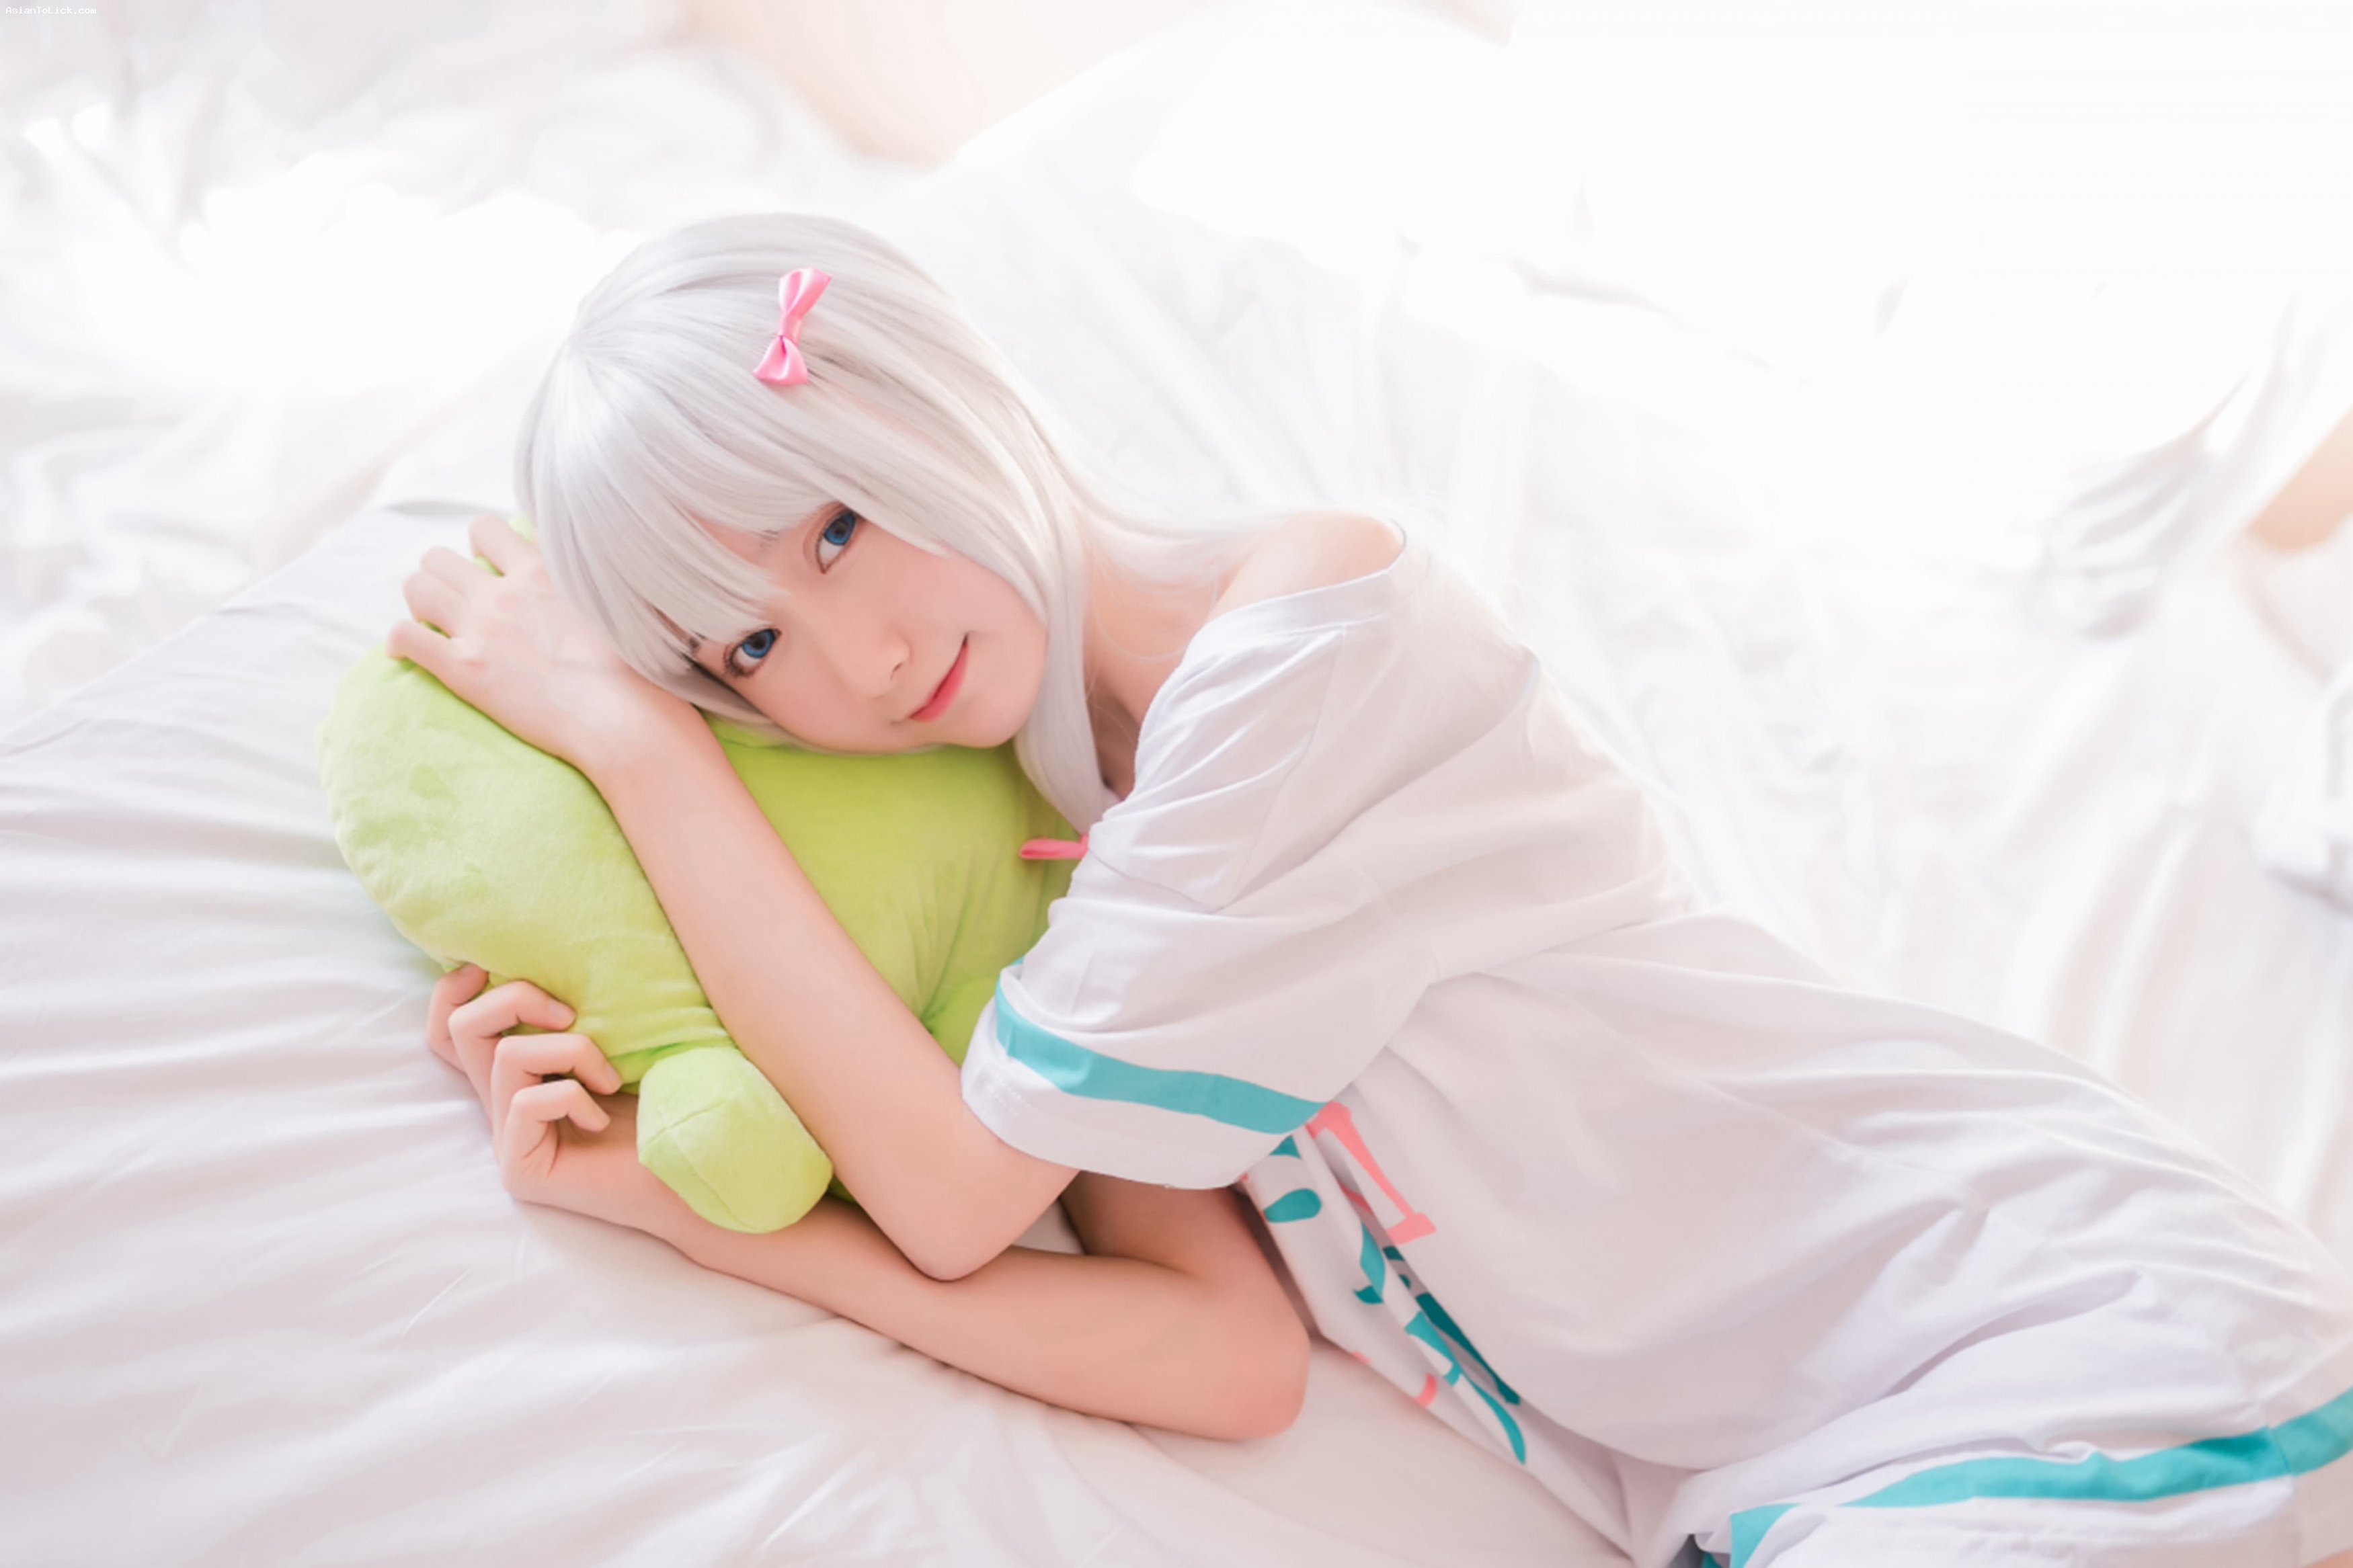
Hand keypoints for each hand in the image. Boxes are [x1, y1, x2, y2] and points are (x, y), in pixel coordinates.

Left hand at [392, 514, 687, 772]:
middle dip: (441, 576)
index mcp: (543, 571)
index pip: (487, 529)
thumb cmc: (636, 670)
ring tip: (433, 624)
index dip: (480, 547)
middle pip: (439, 557)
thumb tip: (597, 574)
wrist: (624, 718)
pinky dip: (400, 641)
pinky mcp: (462, 668)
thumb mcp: (619, 605)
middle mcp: (504, 592)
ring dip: (419, 602)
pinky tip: (407, 652)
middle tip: (457, 603)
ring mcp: (480, 629)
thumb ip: (593, 582)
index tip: (490, 569)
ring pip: (416, 587)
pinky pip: (404, 637)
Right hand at [427, 963, 683, 1236]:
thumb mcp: (619, 1038)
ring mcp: (508, 1140)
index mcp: (522, 1073)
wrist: (694, 1166)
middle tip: (570, 1015)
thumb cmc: (667, 1099)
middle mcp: (504, 1104)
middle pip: (459, 1030)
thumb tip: (546, 958)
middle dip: (515, 999)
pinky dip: (573, 1097)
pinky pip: (527, 1102)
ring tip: (610, 1078)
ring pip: (505, 1056)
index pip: (453, 1028)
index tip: (486, 966)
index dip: (453, 991)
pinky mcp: (521, 1169)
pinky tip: (602, 1120)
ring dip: (571, 1050)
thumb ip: (574, 1013)